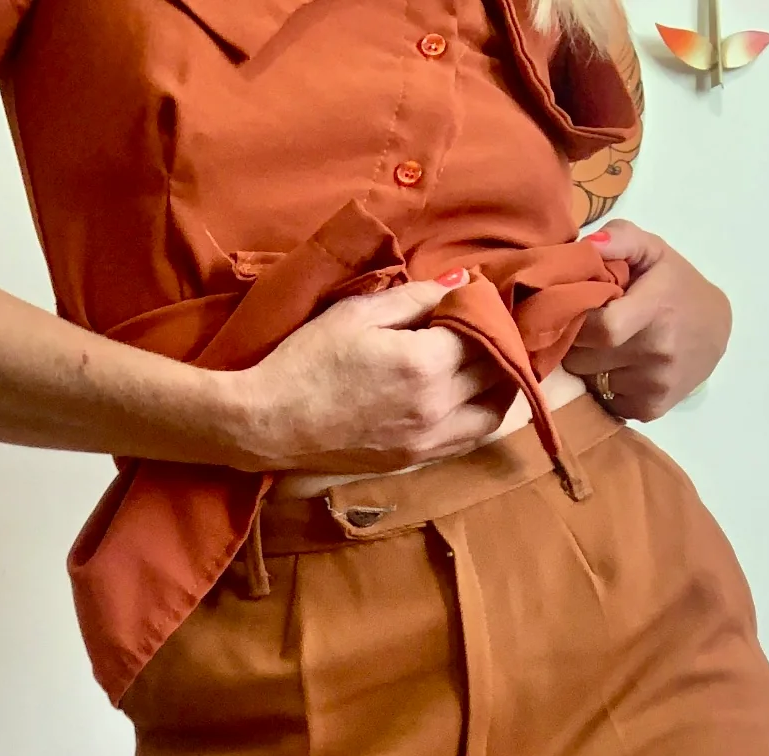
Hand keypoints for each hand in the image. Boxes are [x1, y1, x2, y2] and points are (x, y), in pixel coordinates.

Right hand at [229, 273, 513, 475]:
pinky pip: (469, 438)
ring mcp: (428, 440)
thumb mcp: (356, 314)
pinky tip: (468, 395)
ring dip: (500, 385)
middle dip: (498, 342)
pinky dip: (479, 414)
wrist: (269, 424)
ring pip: (493, 413)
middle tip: (486, 323)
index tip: (473, 295)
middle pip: (496, 372)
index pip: (482, 331)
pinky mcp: (415, 460)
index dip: (483, 308)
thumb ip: (414, 298)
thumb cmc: (306, 362)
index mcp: (424, 364)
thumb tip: (460, 283)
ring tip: (487, 362)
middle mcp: (436, 407)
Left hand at [565, 222, 731, 421]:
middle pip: (585, 359)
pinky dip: (604, 386)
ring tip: (608, 347)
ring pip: (590, 381)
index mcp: (654, 308)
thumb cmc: (675, 286)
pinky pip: (605, 401)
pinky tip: (621, 368)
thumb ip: (621, 238)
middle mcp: (656, 351)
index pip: (598, 328)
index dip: (578, 322)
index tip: (577, 311)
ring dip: (589, 366)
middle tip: (589, 329)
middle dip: (577, 344)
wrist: (715, 331)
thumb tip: (589, 246)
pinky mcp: (650, 409)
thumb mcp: (653, 251)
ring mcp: (654, 384)